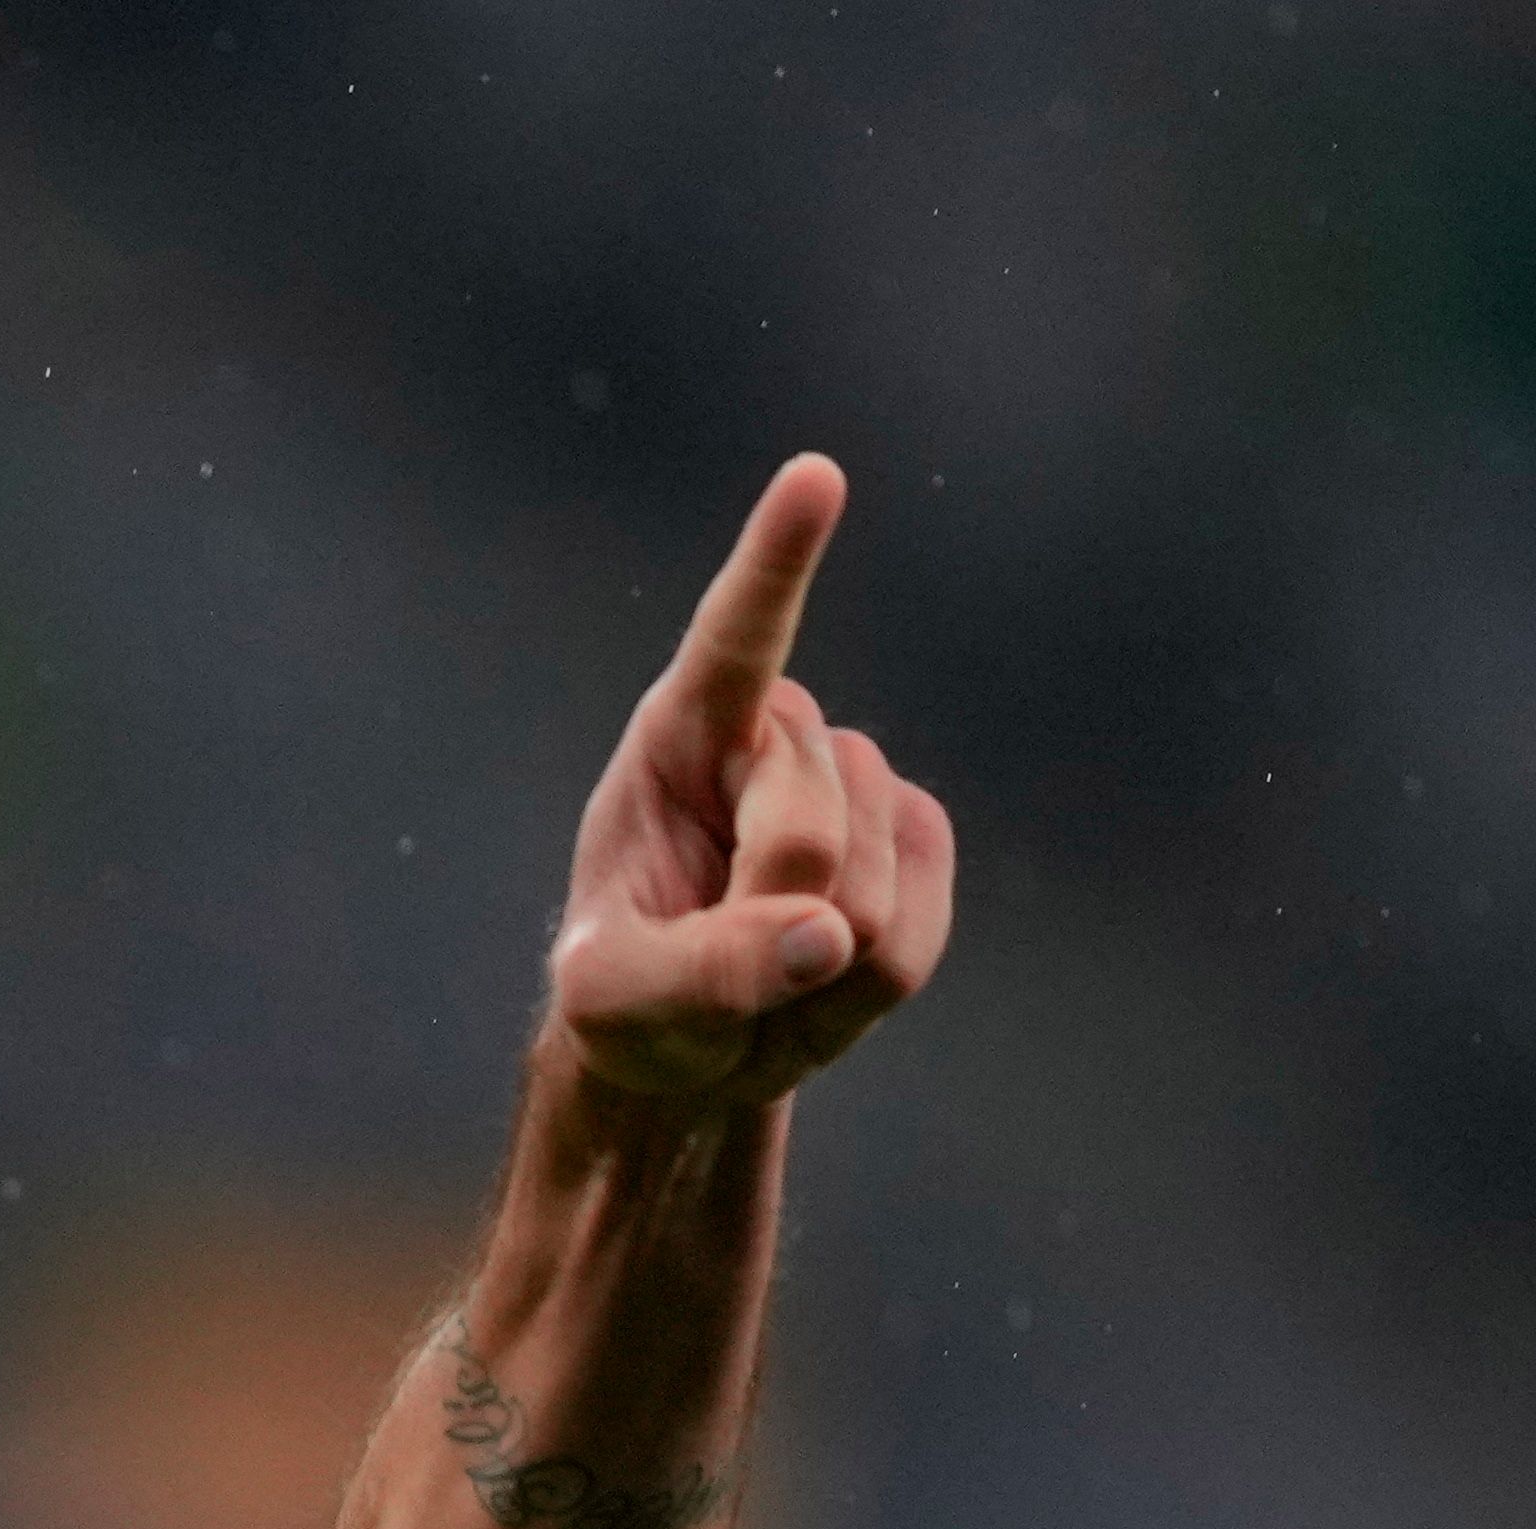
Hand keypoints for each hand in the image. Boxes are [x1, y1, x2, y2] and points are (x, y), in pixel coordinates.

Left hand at [544, 455, 954, 1112]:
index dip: (778, 561)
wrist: (688, 1044)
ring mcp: (861, 789)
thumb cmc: (627, 999)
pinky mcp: (918, 847)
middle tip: (708, 962)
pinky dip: (859, 998)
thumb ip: (701, 971)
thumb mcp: (618, 1001)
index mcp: (680, 738)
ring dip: (810, 972)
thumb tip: (825, 935)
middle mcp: (779, 741)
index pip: (736, 639)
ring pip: (868, 895)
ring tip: (756, 974)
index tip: (815, 477)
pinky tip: (815, 985)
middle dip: (761, 919)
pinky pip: (914, 944)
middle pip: (804, 830)